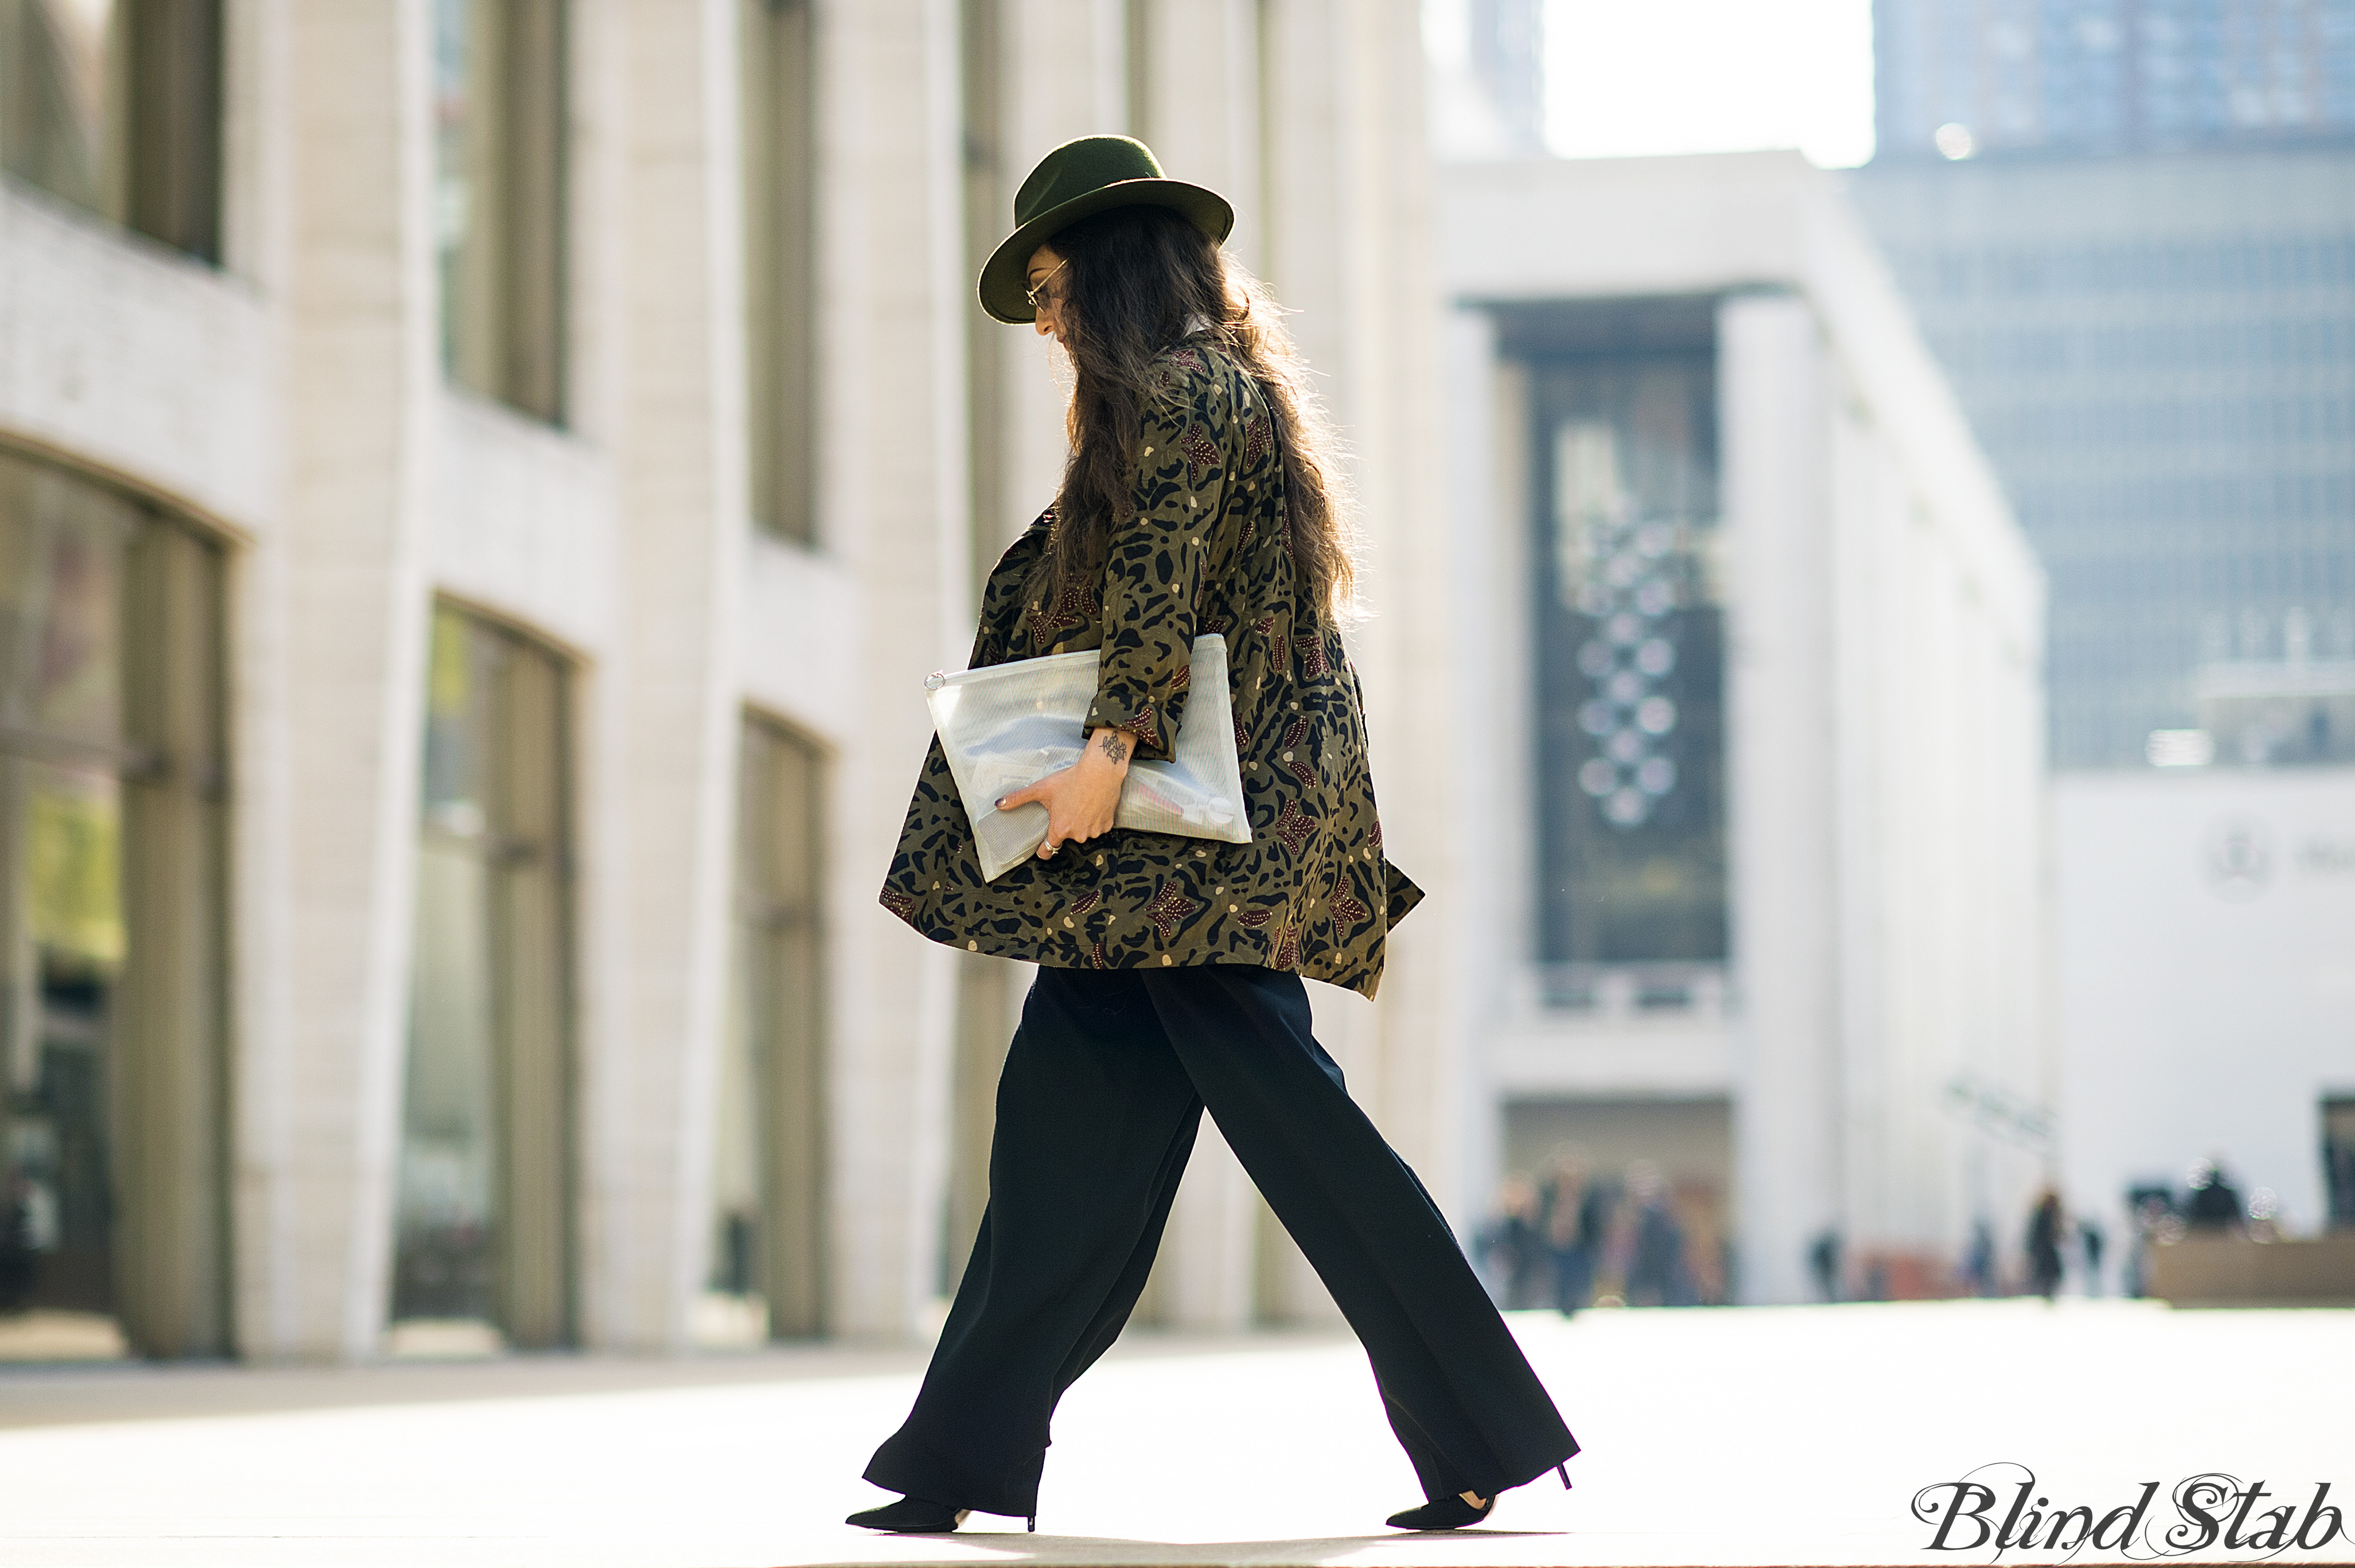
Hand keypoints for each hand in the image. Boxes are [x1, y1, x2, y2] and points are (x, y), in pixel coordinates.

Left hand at [997, 728, 1132, 859]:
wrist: (1100, 771)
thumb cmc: (1071, 779)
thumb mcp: (1042, 789)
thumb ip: (1019, 798)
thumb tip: (999, 804)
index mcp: (1059, 829)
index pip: (1048, 850)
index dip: (1043, 849)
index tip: (1042, 848)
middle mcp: (1077, 835)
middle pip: (1067, 836)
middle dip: (1066, 825)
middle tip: (1066, 807)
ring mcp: (1094, 831)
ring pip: (1084, 831)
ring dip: (1081, 822)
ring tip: (1081, 803)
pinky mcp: (1107, 825)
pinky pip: (1098, 826)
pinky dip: (1096, 818)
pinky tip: (1093, 804)